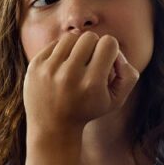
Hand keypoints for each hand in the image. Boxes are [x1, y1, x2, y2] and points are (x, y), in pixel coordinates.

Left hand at [23, 32, 139, 136]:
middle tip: (91, 64)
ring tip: (77, 64)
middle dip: (94, 48)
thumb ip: (128, 75)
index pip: (108, 43)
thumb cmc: (88, 110)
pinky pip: (55, 44)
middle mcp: (69, 75)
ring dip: (77, 48)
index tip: (105, 65)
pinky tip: (62, 68)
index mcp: (91, 84)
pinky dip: (62, 52)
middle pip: (90, 37)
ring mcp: (49, 70)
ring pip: (72, 37)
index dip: (111, 51)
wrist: (51, 127)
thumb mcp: (116, 100)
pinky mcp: (35, 66)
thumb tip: (117, 53)